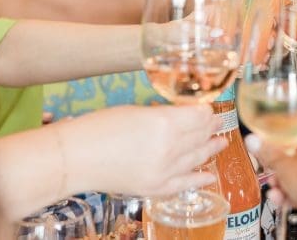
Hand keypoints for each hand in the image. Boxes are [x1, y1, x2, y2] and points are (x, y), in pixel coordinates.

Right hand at [60, 105, 226, 196]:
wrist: (75, 157)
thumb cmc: (100, 127)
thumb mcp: (138, 111)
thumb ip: (165, 115)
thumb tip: (184, 115)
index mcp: (166, 122)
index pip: (200, 116)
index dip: (208, 111)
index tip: (211, 108)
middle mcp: (170, 147)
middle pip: (201, 135)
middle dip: (212, 127)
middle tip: (219, 123)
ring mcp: (164, 170)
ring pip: (197, 157)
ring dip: (211, 149)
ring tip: (221, 143)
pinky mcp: (155, 187)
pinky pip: (185, 183)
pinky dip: (200, 178)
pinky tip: (211, 175)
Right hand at [245, 128, 296, 234]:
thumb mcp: (283, 164)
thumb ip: (267, 152)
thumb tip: (253, 140)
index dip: (283, 139)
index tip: (270, 145)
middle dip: (281, 167)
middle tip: (270, 170)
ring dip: (284, 183)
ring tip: (274, 188)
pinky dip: (293, 193)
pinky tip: (280, 199)